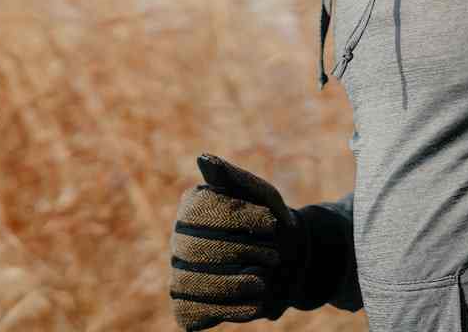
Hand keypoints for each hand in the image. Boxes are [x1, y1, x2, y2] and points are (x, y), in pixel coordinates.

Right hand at [170, 154, 307, 329]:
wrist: (287, 263)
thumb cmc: (271, 224)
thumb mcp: (262, 197)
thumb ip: (235, 179)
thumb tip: (203, 158)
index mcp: (193, 206)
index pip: (204, 211)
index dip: (240, 218)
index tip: (271, 223)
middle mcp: (179, 239)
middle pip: (196, 249)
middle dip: (241, 253)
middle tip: (274, 256)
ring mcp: (180, 272)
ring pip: (193, 282)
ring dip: (236, 283)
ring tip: (264, 280)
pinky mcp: (187, 304)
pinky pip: (196, 310)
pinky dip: (231, 308)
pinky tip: (255, 302)